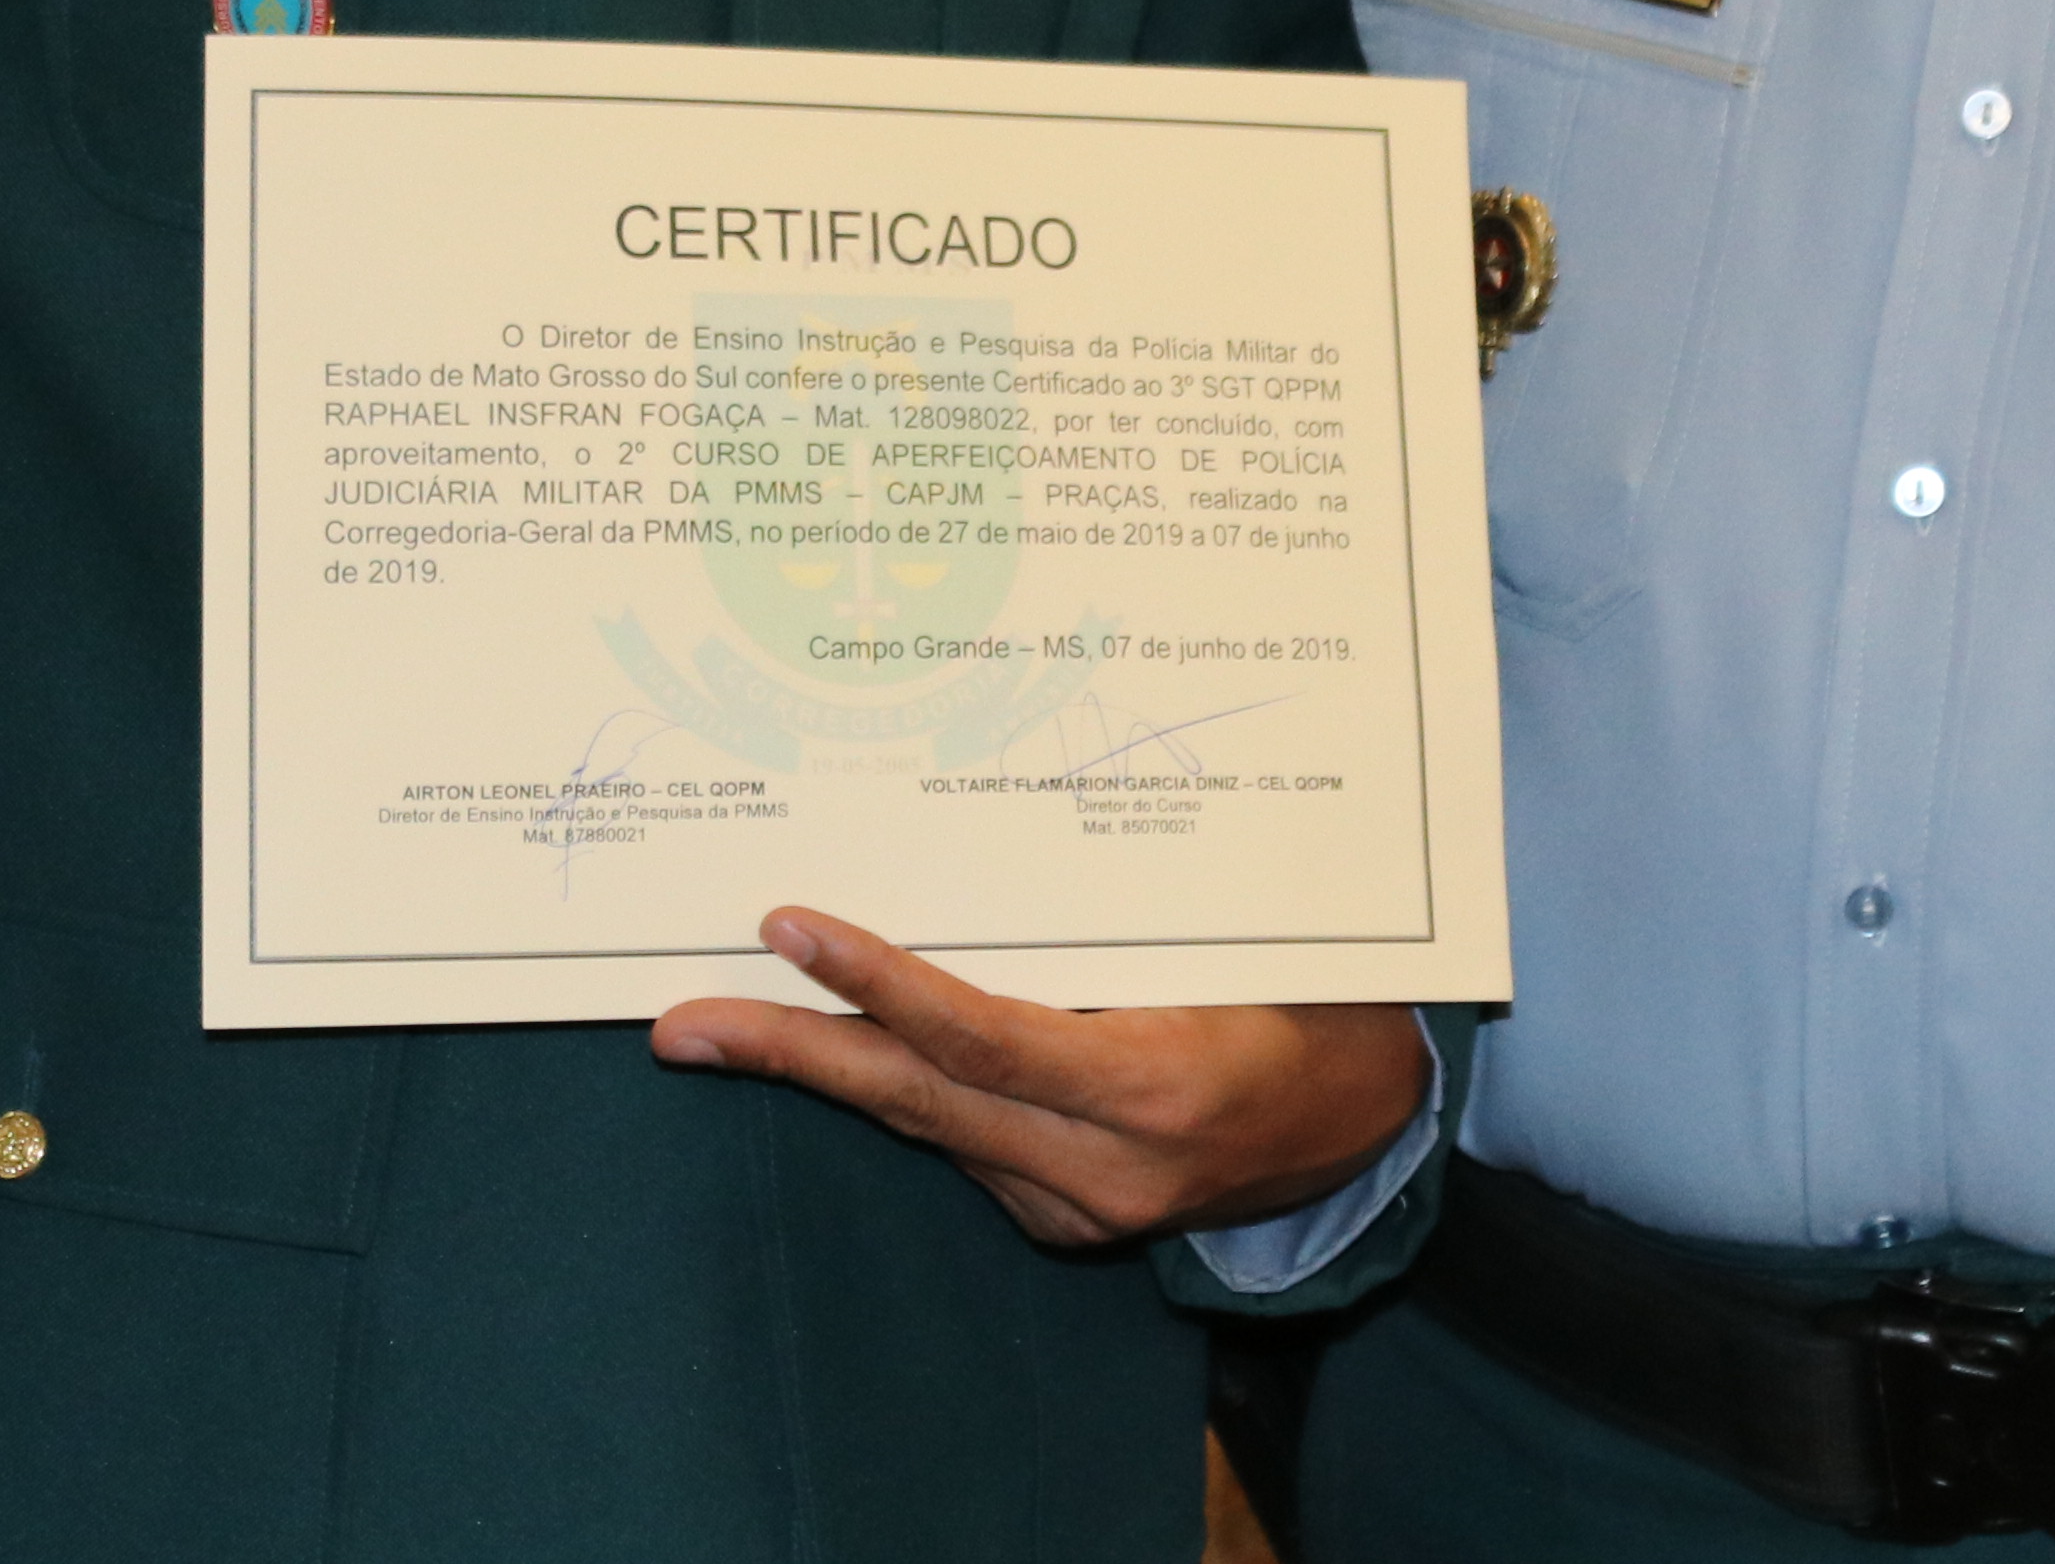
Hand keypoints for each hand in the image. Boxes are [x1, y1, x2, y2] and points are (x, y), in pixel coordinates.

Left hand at [650, 908, 1433, 1249]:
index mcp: (1153, 1090)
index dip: (880, 982)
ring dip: (830, 1069)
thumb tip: (991, 832)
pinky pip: (966, 1142)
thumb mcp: (1247, 937)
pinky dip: (909, 1091)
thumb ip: (1126, 917)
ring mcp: (1077, 1208)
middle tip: (680, 1023)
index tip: (790, 927)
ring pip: (929, 1123)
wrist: (1374, 1127)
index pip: (982, 1034)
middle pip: (917, 1099)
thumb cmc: (1320, 996)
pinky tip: (849, 1047)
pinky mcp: (1063, 1223)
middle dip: (790, 1053)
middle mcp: (1102, 1167)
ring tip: (719, 1025)